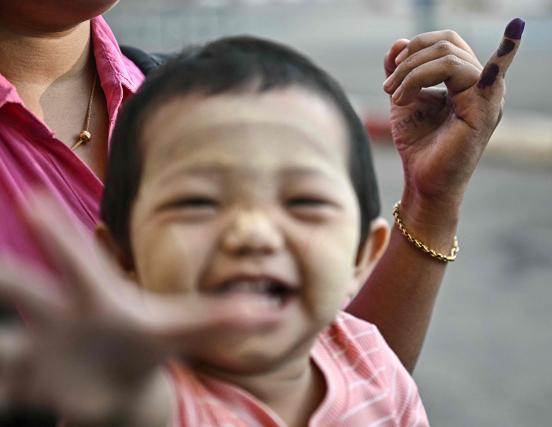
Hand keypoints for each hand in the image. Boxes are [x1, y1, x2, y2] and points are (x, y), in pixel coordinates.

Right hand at [0, 193, 236, 424]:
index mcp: (97, 295)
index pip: (80, 262)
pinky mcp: (28, 383)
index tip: (35, 200)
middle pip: (24, 288)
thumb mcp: (183, 329)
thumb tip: (274, 313)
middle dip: (5, 275)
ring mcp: (38, 349)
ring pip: (4, 344)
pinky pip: (4, 386)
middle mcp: (58, 313)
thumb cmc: (148, 339)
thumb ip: (224, 318)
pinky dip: (0, 390)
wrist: (121, 374)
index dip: (60, 233)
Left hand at [383, 18, 524, 220]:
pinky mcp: (485, 111)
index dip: (416, 46)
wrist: (423, 182)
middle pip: (447, 45)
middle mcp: (482, 85)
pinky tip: (516, 29)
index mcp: (465, 81)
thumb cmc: (419, 145)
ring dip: (412, 74)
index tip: (391, 67)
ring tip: (396, 98)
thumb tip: (398, 43)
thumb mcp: (404, 100)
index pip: (446, 43)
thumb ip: (400, 70)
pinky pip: (493, 74)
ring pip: (449, 59)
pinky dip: (506, 51)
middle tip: (388, 88)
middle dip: (410, 61)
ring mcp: (487, 96)